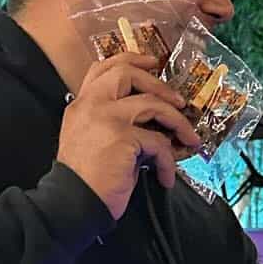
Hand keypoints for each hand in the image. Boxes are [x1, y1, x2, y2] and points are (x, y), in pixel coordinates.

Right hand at [57, 53, 203, 220]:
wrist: (73, 203)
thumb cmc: (87, 179)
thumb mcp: (94, 141)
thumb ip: (114, 123)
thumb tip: (154, 124)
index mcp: (82, 104)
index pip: (104, 68)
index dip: (131, 59)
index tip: (153, 62)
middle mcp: (91, 104)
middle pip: (128, 73)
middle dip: (159, 85)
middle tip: (179, 102)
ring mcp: (106, 117)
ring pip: (152, 104)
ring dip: (177, 122)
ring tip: (189, 139)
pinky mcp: (122, 137)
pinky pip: (158, 142)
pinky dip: (168, 161)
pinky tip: (165, 178)